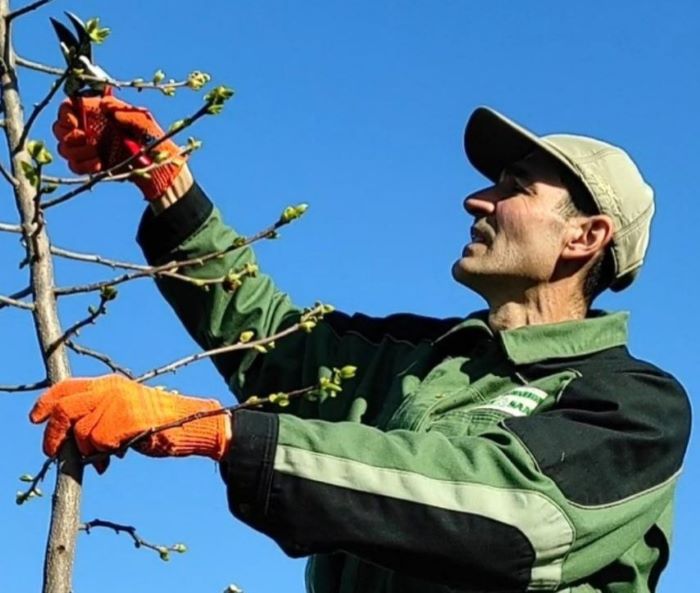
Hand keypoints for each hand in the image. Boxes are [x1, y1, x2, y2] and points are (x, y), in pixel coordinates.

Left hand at [29, 375, 229, 471]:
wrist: (191, 423)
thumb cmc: (160, 421)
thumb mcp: (125, 409)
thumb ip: (100, 413)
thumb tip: (68, 434)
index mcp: (110, 383)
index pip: (66, 387)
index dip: (46, 402)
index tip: (35, 419)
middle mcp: (111, 389)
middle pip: (65, 410)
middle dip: (54, 435)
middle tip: (54, 453)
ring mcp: (118, 404)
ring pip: (81, 433)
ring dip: (88, 451)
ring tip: (104, 459)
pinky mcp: (126, 420)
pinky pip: (99, 442)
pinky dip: (104, 454)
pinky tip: (118, 456)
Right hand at [52, 96, 184, 199]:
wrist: (158, 166)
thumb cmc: (152, 138)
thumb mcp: (143, 120)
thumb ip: (125, 111)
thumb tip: (105, 105)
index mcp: (98, 112)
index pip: (68, 107)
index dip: (65, 113)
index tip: (74, 122)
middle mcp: (89, 128)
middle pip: (59, 128)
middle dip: (68, 134)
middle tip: (84, 138)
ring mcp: (89, 147)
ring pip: (64, 148)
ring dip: (77, 151)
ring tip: (96, 154)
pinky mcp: (92, 164)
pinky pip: (74, 165)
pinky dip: (83, 165)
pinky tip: (99, 164)